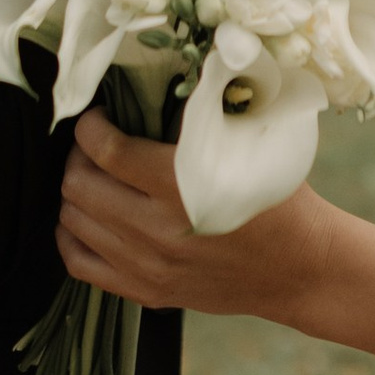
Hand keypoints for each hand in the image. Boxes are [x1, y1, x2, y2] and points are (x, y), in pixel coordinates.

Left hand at [58, 113, 335, 321]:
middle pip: (80, 185)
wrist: (302, 269)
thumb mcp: (248, 147)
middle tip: (96, 144)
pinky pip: (79, 264)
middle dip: (78, 155)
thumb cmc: (280, 198)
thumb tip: (156, 82)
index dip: (90, 125)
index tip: (99, 115)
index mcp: (183, 187)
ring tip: (95, 176)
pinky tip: (90, 217)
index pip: (106, 150)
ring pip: (73, 221)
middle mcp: (158, 230)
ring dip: (77, 192)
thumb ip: (200, 120)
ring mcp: (148, 266)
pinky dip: (72, 235)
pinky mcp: (147, 291)